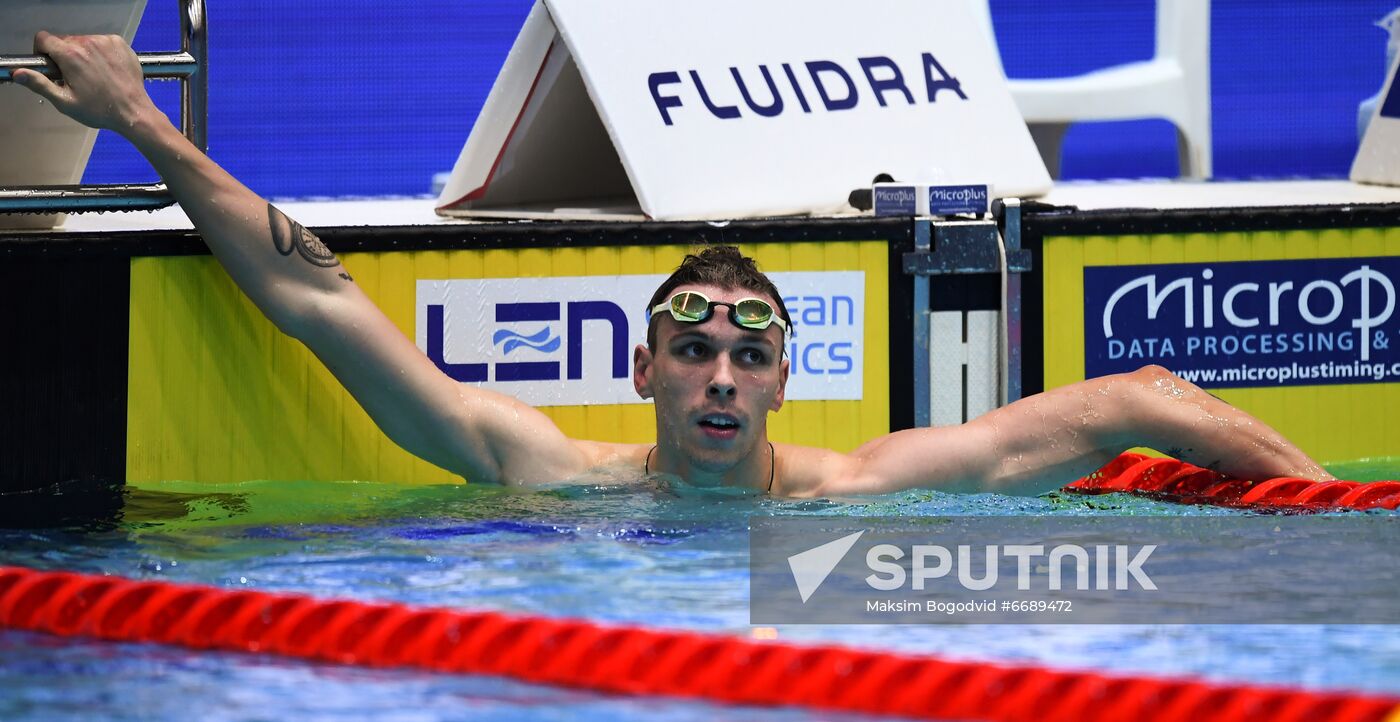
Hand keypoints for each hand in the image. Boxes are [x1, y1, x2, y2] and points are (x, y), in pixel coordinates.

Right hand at [12, 32, 157, 133]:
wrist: (133, 112)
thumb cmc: (100, 110)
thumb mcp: (64, 101)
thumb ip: (39, 83)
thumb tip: (18, 73)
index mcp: (70, 55)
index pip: (43, 38)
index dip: (42, 52)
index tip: (51, 65)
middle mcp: (87, 43)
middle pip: (64, 41)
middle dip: (64, 56)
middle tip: (75, 77)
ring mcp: (105, 41)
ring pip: (83, 41)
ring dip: (83, 54)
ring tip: (93, 76)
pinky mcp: (119, 43)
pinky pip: (101, 42)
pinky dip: (100, 52)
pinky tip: (106, 70)